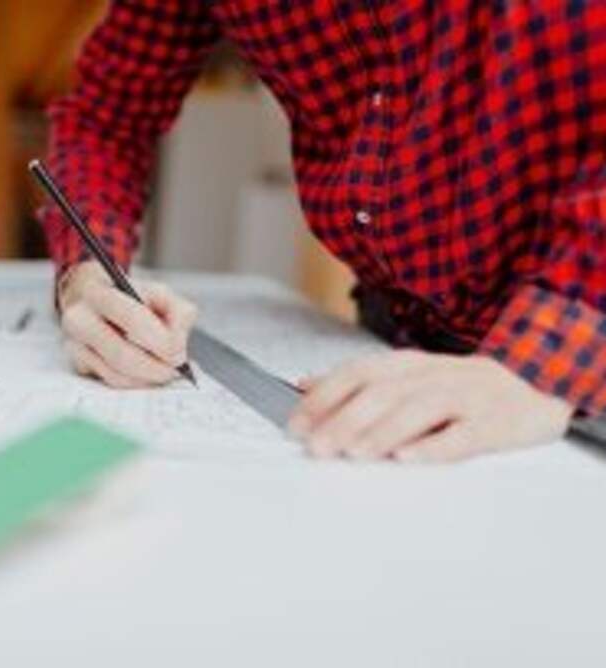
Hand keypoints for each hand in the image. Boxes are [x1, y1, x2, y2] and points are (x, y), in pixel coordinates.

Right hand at [59, 261, 197, 388]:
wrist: (94, 302)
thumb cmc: (130, 299)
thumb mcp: (159, 293)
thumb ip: (178, 312)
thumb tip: (177, 347)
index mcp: (98, 293)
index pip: (133, 320)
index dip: (161, 342)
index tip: (179, 355)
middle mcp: (79, 319)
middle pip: (122, 355)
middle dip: (156, 369)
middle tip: (174, 371)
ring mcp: (75, 345)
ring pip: (117, 376)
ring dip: (147, 380)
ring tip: (163, 372)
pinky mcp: (78, 366)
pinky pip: (112, 383)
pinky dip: (136, 383)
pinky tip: (146, 374)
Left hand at [287, 350, 573, 462]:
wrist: (535, 384)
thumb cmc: (458, 388)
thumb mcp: (406, 376)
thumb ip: (355, 382)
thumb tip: (302, 385)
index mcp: (407, 364)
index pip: (358, 373)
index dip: (324, 397)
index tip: (295, 424)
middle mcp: (434, 375)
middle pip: (385, 391)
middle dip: (346, 418)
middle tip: (318, 446)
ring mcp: (467, 396)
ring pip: (420, 408)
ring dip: (384, 430)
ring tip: (355, 451)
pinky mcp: (495, 423)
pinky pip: (464, 434)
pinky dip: (435, 445)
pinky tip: (409, 458)